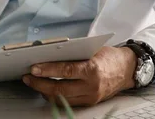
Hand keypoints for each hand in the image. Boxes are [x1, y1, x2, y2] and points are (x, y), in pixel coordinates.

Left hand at [22, 46, 136, 106]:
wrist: (127, 69)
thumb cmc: (108, 56)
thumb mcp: (91, 51)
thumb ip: (73, 54)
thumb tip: (49, 55)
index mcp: (93, 69)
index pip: (66, 71)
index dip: (48, 70)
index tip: (34, 68)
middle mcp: (92, 86)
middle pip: (60, 89)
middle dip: (40, 84)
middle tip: (28, 77)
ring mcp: (90, 96)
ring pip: (61, 98)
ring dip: (44, 92)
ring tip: (34, 83)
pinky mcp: (89, 102)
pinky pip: (68, 101)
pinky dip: (55, 96)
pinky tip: (46, 89)